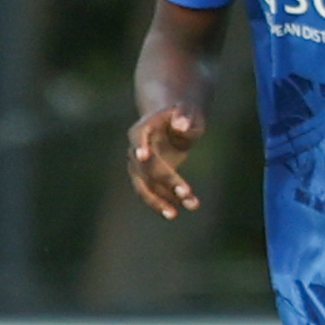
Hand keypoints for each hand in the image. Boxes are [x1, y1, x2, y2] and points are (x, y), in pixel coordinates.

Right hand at [126, 104, 204, 218]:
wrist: (176, 123)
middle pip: (146, 167)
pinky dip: (166, 201)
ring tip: (176, 213)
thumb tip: (181, 125)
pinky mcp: (148, 178)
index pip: (139, 137)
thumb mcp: (189, 111)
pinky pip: (153, 192)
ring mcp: (139, 166)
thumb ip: (185, 116)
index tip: (143, 156)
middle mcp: (136, 149)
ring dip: (160, 200)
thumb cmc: (184, 115)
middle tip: (187, 192)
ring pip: (144, 186)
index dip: (140, 145)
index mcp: (143, 128)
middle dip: (166, 180)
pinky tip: (185, 206)